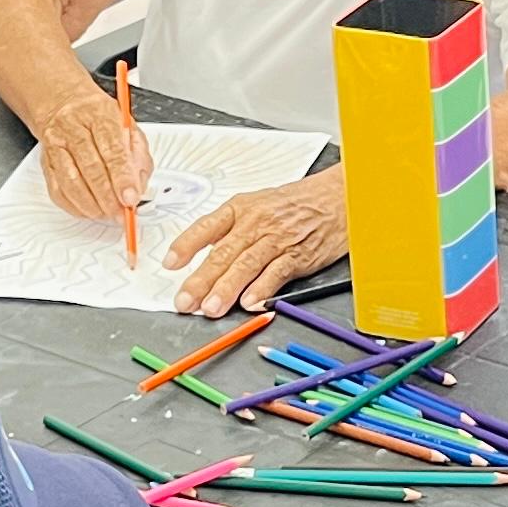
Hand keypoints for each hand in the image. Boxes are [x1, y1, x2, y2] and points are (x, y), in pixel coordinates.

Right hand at [38, 89, 153, 222]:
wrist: (63, 104)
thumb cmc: (99, 118)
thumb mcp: (128, 128)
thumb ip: (138, 157)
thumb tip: (138, 187)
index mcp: (100, 115)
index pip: (112, 150)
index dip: (122, 178)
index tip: (131, 198)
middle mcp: (75, 128)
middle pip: (91, 168)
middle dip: (108, 197)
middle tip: (121, 213)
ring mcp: (57, 145)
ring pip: (71, 182)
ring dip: (91, 205)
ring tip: (107, 214)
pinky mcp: (46, 161)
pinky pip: (57, 190)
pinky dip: (75, 206)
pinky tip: (89, 210)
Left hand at [167, 168, 348, 313]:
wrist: (337, 197)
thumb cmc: (295, 204)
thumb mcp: (256, 206)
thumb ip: (230, 232)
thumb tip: (202, 258)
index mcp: (240, 209)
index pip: (206, 227)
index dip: (186, 245)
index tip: (170, 263)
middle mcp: (256, 223)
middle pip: (223, 253)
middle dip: (200, 279)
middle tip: (185, 300)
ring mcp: (277, 240)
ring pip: (246, 265)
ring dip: (227, 289)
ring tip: (211, 308)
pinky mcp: (299, 255)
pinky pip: (277, 273)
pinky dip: (263, 289)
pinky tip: (250, 303)